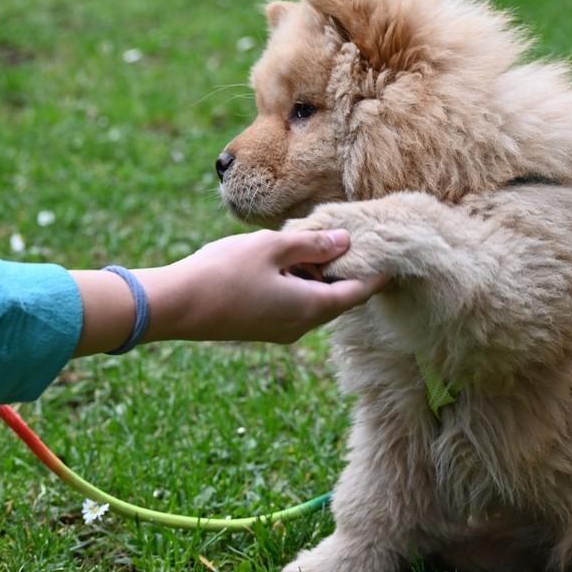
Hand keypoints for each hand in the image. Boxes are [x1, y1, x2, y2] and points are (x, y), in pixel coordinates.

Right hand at [137, 229, 389, 343]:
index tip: (396, 258)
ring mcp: (279, 330)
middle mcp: (300, 326)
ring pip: (314, 301)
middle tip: (359, 242)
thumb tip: (346, 241)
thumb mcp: (273, 247)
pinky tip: (286, 261)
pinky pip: (292, 304)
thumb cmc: (224, 272)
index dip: (378, 275)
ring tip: (317, 244)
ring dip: (319, 276)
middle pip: (338, 298)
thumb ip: (313, 244)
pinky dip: (299, 283)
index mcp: (311, 308)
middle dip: (348, 272)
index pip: (359, 293)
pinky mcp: (260, 327)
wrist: (175, 306)